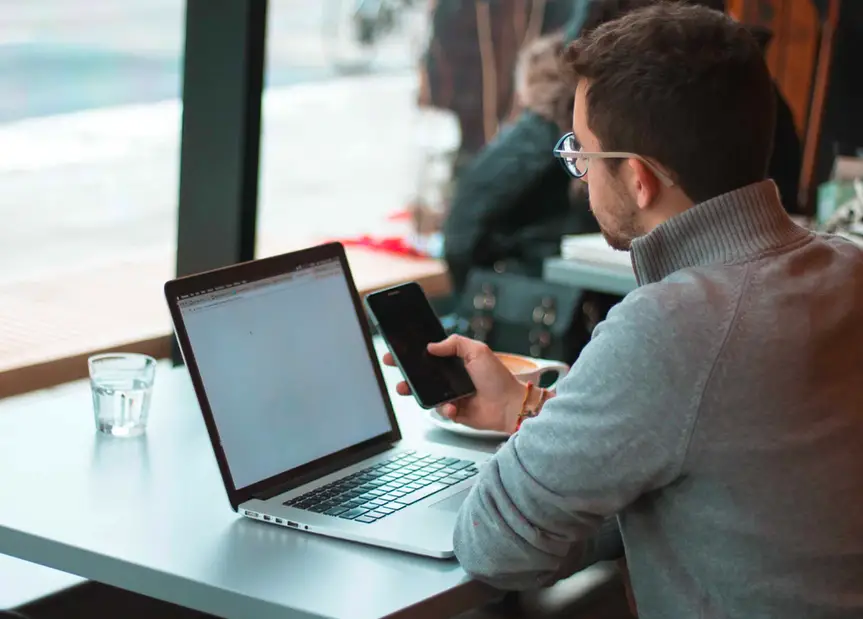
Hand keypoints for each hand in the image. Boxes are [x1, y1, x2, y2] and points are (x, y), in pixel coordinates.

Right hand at [382, 335, 526, 432]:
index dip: (413, 354)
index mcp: (456, 362)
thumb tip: (431, 346)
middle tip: (394, 366)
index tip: (397, 351)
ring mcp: (451, 395)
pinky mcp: (454, 412)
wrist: (510, 405)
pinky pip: (440, 410)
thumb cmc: (498, 378)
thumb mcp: (478, 351)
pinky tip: (453, 406)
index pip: (429, 356)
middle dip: (406, 372)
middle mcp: (451, 378)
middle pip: (422, 375)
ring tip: (406, 389)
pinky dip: (444, 409)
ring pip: (426, 394)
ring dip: (415, 391)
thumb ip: (455, 343)